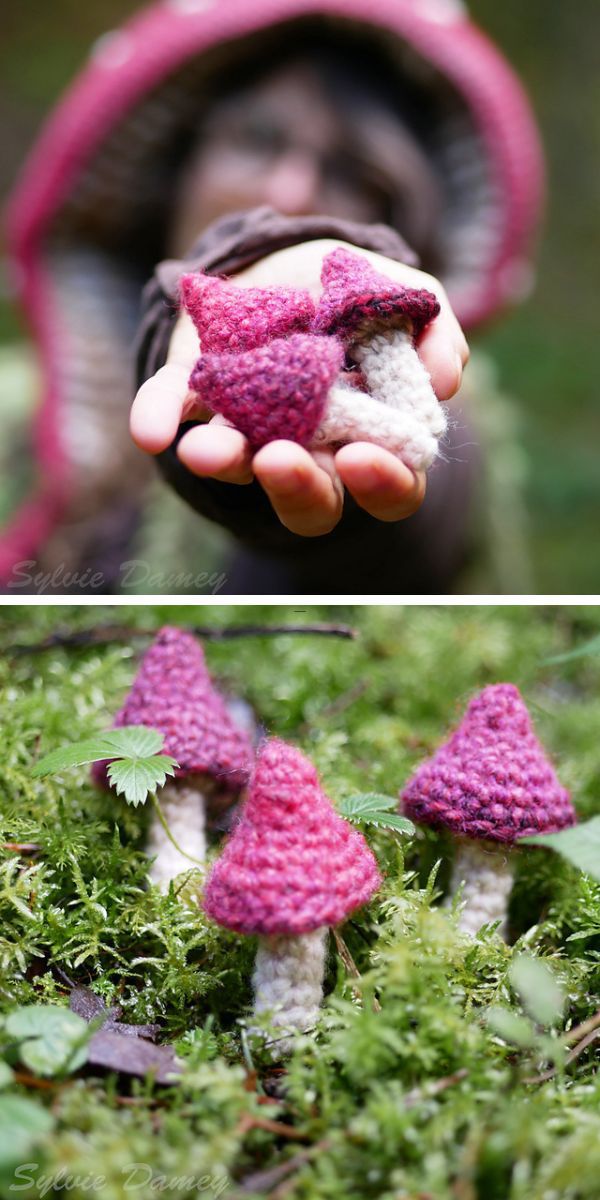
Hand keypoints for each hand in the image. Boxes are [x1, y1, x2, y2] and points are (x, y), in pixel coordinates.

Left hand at [130, 239, 468, 536]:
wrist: (297, 263)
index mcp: (370, 442)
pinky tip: (152, 431)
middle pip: (312, 502)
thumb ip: (435, 333)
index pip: (389, 487)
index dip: (382, 482)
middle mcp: (310, 453)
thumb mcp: (407, 300)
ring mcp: (250, 431)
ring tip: (206, 448)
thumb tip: (445, 378)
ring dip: (225, 461)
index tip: (362, 456)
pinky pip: (172, 412)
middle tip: (278, 461)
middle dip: (296, 487)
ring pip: (240, 468)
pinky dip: (158, 418)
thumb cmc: (365, 298)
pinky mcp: (194, 395)